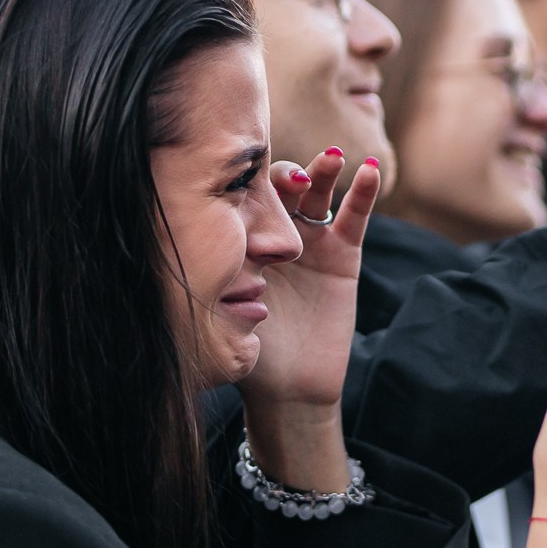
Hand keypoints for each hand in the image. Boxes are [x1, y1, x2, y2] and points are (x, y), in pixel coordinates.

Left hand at [239, 149, 381, 488]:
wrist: (288, 389)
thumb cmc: (246, 349)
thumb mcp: (219, 305)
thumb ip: (211, 272)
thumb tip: (178, 234)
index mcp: (245, 242)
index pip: (245, 197)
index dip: (245, 180)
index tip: (241, 172)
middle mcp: (277, 236)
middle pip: (282, 187)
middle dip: (284, 174)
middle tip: (284, 177)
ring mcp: (312, 242)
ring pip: (317, 194)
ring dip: (323, 170)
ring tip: (331, 158)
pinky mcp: (344, 256)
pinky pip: (354, 218)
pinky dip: (363, 192)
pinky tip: (368, 169)